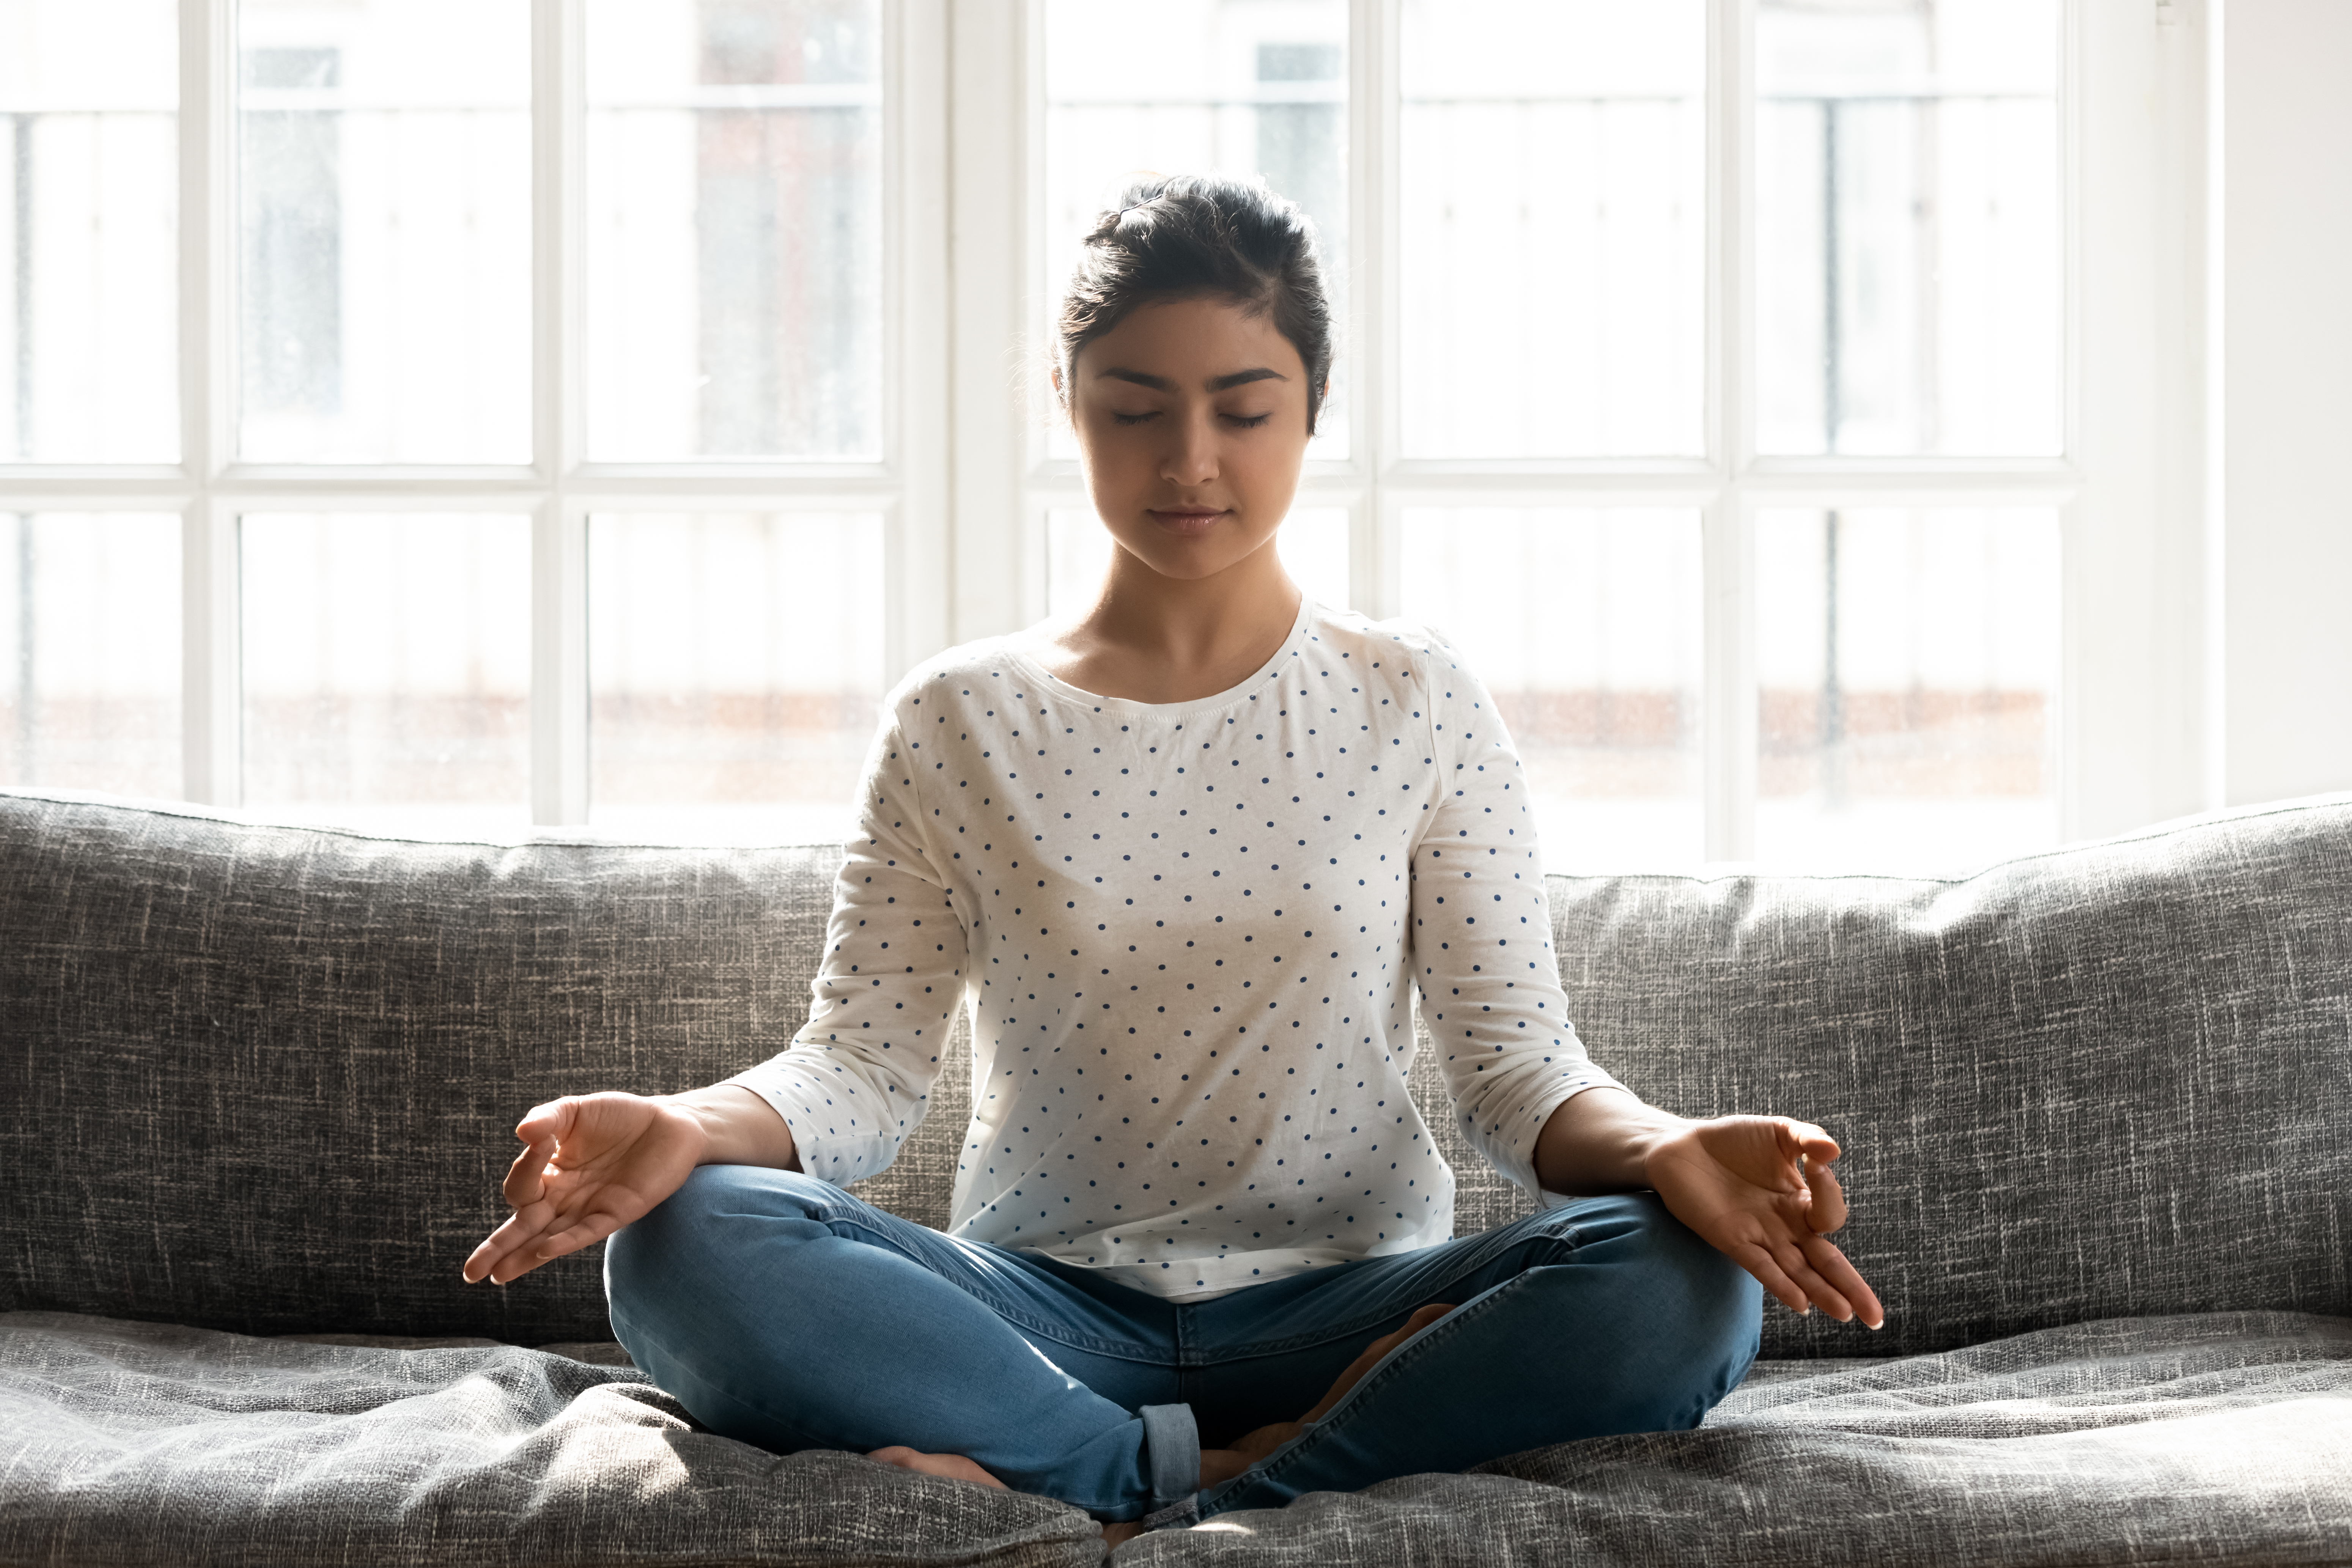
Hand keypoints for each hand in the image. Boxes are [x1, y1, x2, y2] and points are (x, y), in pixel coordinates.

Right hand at [461, 1093, 706, 1284]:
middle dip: (497, 1248)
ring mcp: (589, 1208)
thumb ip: (548, 1119)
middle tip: (469, 1272)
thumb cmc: (619, 1117)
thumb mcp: (576, 1111)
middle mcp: (565, 1197)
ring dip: (523, 1257)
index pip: (523, 1184)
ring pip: (548, 1238)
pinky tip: (541, 1251)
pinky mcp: (617, 1213)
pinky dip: (564, 1242)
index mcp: (551, 1174)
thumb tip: (522, 1131)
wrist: (670, 1122)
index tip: (539, 1138)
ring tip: (496, 1275)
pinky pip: (585, 1232)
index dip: (525, 1166)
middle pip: (524, 1227)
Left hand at [1642, 1116, 1884, 1328]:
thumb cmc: (1732, 1140)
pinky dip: (1780, 1284)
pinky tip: (1800, 1303)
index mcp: (1799, 1201)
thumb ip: (1808, 1138)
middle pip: (1825, 1262)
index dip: (1830, 1191)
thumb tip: (1833, 1151)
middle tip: (1876, 1318)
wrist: (1681, 1146)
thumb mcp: (1778, 1131)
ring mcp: (1759, 1236)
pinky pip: (1760, 1267)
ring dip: (1822, 1293)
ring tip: (1845, 1314)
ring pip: (1798, 1272)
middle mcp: (1785, 1226)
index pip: (1829, 1213)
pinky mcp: (1731, 1240)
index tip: (1817, 1162)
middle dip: (1852, 1288)